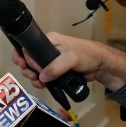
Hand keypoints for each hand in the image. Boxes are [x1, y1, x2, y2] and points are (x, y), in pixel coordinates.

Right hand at [11, 33, 125, 91]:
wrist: (100, 66)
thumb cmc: (87, 55)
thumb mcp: (71, 59)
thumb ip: (56, 67)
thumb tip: (41, 77)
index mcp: (49, 40)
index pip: (29, 48)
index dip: (25, 59)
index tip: (26, 67)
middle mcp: (47, 49)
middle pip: (28, 60)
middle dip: (27, 69)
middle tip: (33, 76)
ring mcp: (50, 61)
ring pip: (34, 70)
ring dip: (33, 77)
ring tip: (39, 83)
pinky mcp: (54, 71)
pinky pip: (42, 77)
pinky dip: (40, 82)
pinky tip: (43, 86)